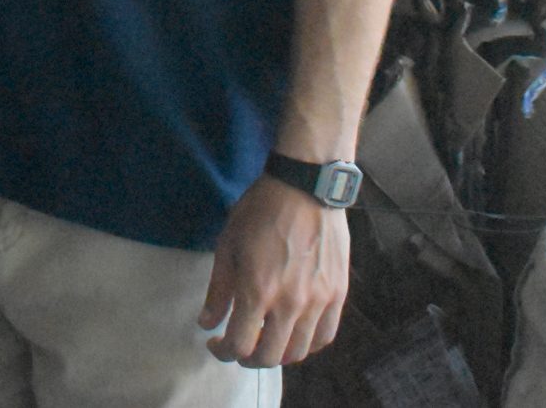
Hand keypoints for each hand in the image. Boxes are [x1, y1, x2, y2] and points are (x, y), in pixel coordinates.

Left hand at [198, 175, 347, 367]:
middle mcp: (290, 303)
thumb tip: (207, 324)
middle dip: (248, 358)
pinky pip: (325, 336)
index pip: (240, 345)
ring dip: (277, 354)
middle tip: (238, 346)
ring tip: (265, 340)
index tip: (216, 343)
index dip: (223, 352)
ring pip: (299, 352)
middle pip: (269, 356)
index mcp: (257, 291)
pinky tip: (294, 334)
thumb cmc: (260, 211)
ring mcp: (318, 301)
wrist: (305, 188)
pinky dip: (307, 344)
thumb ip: (218, 291)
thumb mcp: (228, 246)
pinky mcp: (338, 294)